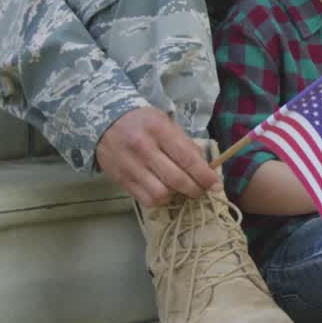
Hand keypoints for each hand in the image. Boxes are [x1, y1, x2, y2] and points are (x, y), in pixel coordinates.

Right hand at [95, 106, 220, 207]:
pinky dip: (159, 200)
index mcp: (159, 130)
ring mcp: (130, 166)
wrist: (105, 122)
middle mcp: (143, 148)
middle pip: (175, 179)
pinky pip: (146, 200)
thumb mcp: (166, 123)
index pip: (187, 158)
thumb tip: (205, 168)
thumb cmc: (143, 122)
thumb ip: (185, 144)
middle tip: (201, 190)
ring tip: (180, 189)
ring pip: (160, 194)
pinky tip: (164, 191)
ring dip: (175, 195)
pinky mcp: (121, 180)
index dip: (204, 175)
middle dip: (194, 189)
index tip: (215, 185)